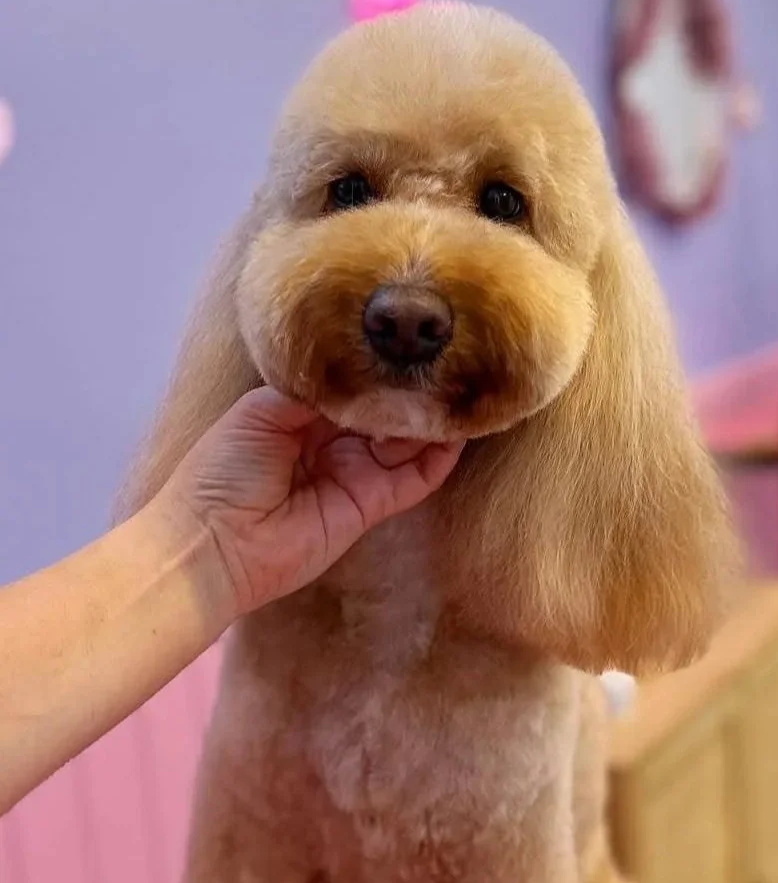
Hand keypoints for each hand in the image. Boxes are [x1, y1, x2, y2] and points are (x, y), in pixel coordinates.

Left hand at [152, 387, 462, 617]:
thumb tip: (362, 371)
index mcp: (301, 415)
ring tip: (459, 387)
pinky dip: (438, 458)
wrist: (213, 543)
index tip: (408, 339)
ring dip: (430, 419)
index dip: (378, 367)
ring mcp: (355, 473)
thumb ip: (315, 389)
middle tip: (444, 359)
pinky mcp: (371, 505)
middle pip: (384, 411)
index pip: (353, 385)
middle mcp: (333, 442)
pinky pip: (414, 479)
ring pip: (405, 442)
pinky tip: (456, 431)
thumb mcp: (262, 410)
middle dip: (410, 389)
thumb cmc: (222, 470)